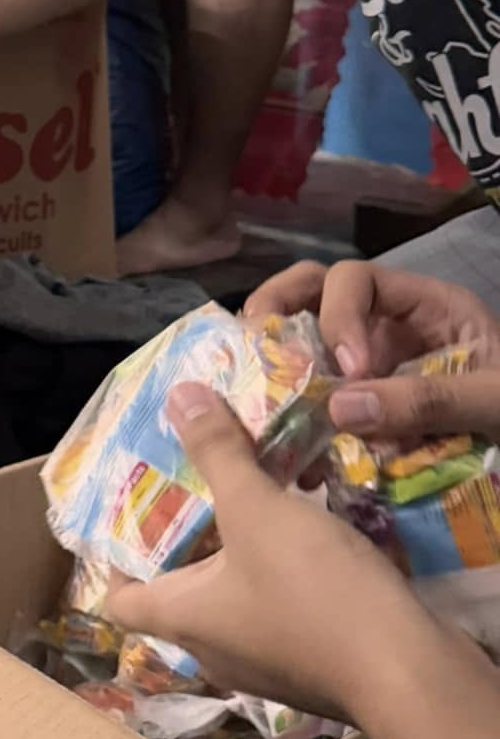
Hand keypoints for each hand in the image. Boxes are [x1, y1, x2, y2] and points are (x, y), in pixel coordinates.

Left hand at [105, 384, 423, 721]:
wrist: (410, 674)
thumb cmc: (314, 592)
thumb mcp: (258, 509)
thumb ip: (218, 454)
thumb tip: (179, 396)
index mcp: (183, 620)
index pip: (119, 600)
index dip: (115, 558)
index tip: (132, 512)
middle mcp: (215, 651)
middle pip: (180, 591)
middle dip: (189, 537)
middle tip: (203, 483)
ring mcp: (267, 664)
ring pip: (237, 599)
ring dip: (244, 551)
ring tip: (260, 496)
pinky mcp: (315, 666)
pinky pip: (285, 611)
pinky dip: (288, 574)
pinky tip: (312, 533)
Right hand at [245, 260, 499, 439]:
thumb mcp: (494, 398)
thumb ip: (430, 399)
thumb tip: (339, 407)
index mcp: (424, 306)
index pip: (355, 279)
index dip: (338, 315)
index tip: (349, 371)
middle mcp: (387, 326)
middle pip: (310, 292)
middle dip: (275, 313)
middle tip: (261, 355)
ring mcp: (372, 367)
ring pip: (304, 346)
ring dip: (278, 371)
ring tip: (261, 405)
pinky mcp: (366, 412)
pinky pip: (320, 405)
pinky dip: (301, 424)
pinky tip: (298, 460)